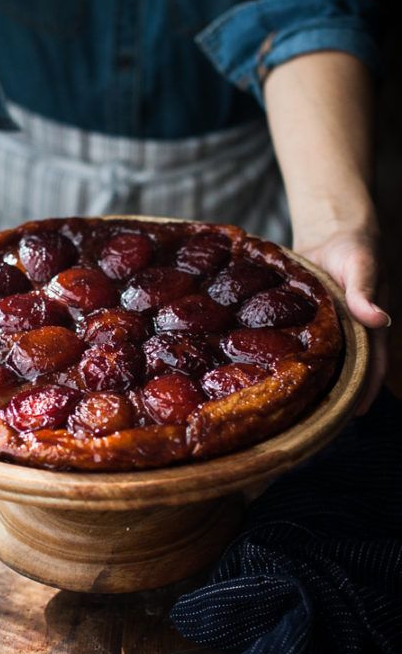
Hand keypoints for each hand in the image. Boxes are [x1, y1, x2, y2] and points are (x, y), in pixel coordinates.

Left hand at [294, 225, 389, 414]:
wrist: (329, 233)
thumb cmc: (354, 248)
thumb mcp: (362, 267)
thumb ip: (366, 293)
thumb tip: (380, 319)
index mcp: (367, 328)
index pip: (370, 366)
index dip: (363, 391)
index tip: (352, 414)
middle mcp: (348, 335)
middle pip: (344, 372)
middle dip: (332, 396)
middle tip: (313, 420)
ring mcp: (328, 331)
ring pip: (321, 364)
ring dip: (310, 382)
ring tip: (291, 407)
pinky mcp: (307, 324)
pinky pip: (300, 346)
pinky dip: (290, 359)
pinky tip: (273, 374)